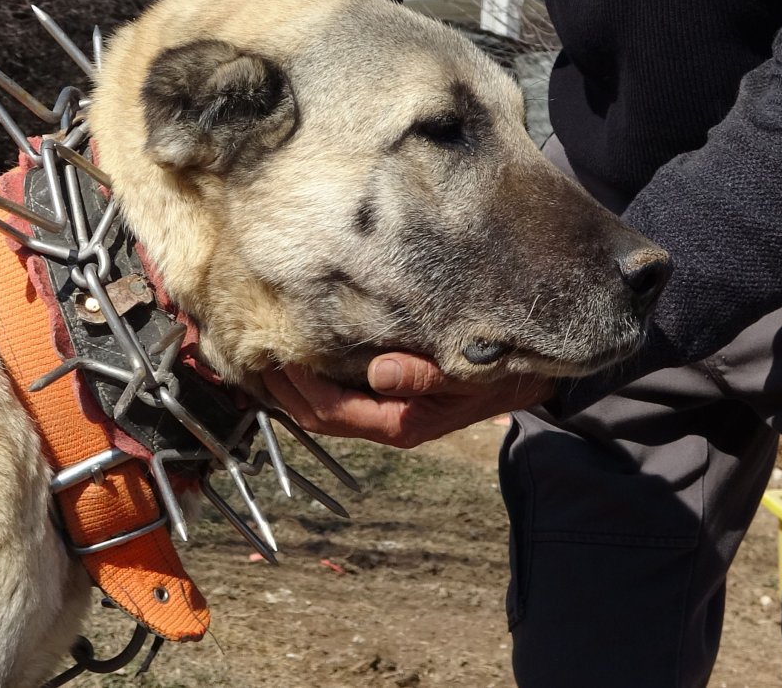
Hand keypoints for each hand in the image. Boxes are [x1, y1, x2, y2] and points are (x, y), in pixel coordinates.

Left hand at [261, 352, 552, 447]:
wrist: (526, 383)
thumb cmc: (497, 374)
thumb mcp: (466, 374)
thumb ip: (423, 375)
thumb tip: (377, 372)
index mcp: (400, 424)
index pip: (332, 412)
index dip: (300, 386)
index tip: (279, 355)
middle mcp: (387, 425)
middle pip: (317, 418)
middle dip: (283, 392)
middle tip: (255, 357)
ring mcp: (386, 416)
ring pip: (324, 411)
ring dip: (294, 389)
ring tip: (267, 359)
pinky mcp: (389, 400)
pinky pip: (340, 397)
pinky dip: (314, 382)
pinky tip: (301, 359)